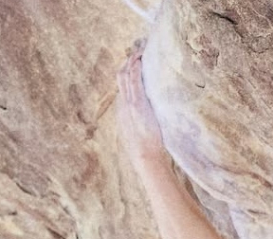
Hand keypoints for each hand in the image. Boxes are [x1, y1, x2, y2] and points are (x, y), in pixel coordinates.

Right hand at [116, 40, 165, 162]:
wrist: (144, 156)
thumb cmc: (147, 148)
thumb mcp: (142, 132)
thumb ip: (143, 123)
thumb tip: (152, 121)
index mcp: (124, 110)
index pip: (123, 85)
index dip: (127, 71)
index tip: (134, 62)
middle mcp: (123, 104)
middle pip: (121, 75)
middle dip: (127, 61)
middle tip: (137, 49)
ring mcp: (128, 103)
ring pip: (124, 75)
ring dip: (131, 60)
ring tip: (139, 49)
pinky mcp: (136, 104)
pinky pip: (133, 81)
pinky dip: (135, 68)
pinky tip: (140, 59)